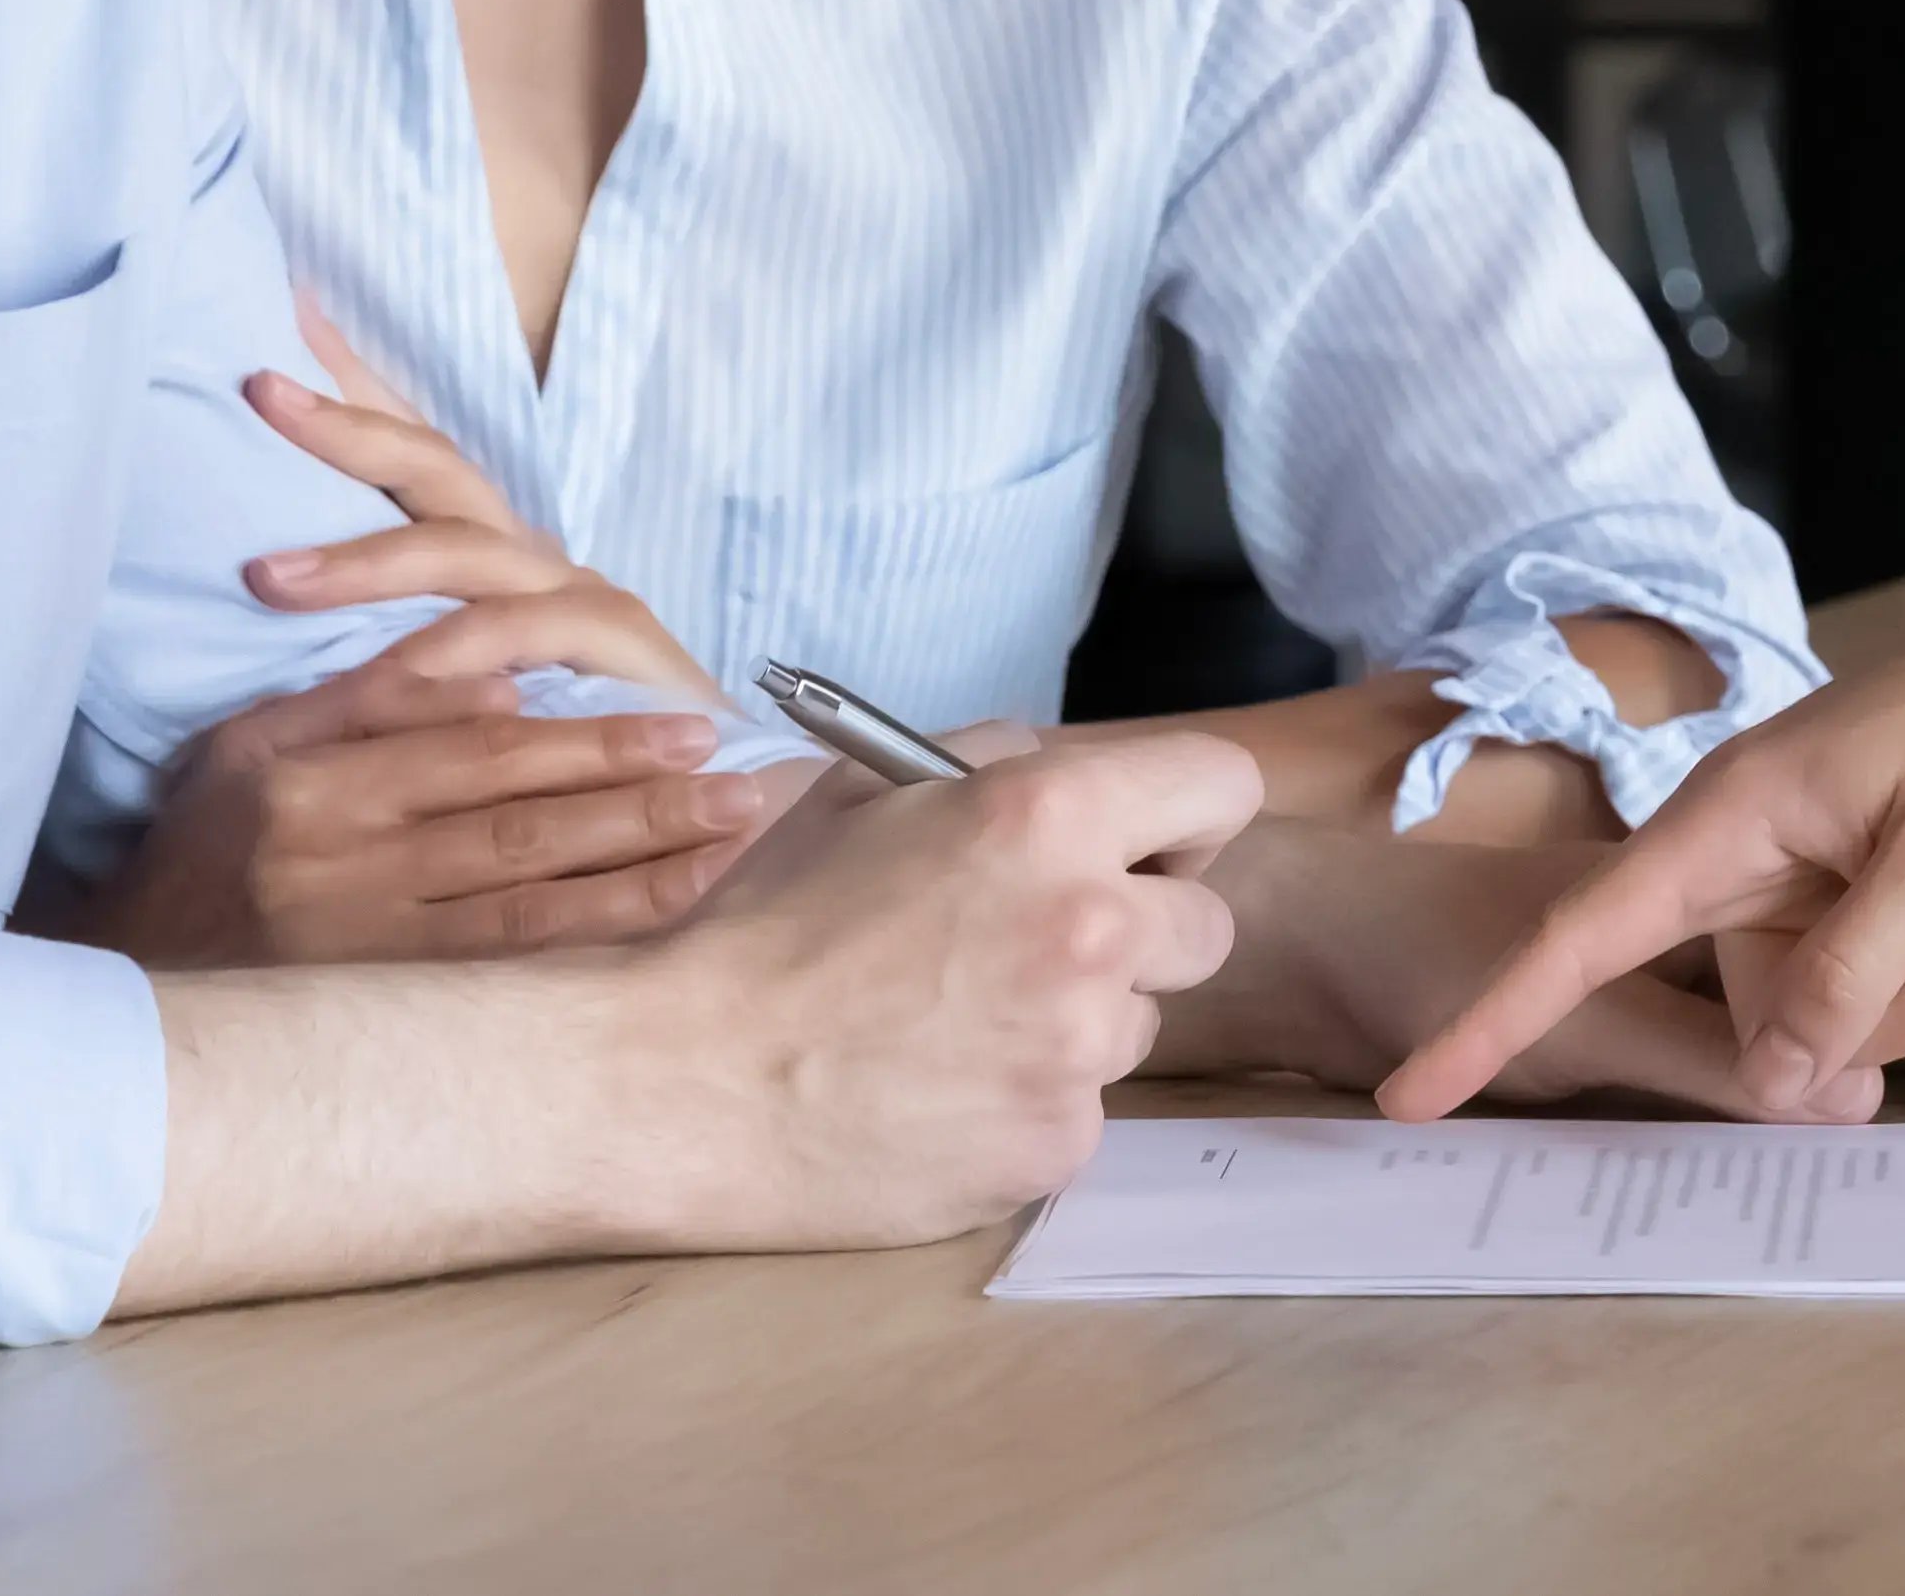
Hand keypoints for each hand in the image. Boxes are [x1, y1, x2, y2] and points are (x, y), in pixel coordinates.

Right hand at [76, 658, 806, 966]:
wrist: (113, 988)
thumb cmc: (201, 850)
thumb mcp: (248, 747)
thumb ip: (366, 702)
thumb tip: (497, 677)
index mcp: (310, 782)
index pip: (478, 748)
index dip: (592, 737)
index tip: (686, 724)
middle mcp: (337, 865)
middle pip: (520, 826)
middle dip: (642, 803)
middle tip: (744, 781)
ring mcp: (358, 950)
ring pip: (528, 906)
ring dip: (640, 875)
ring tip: (731, 846)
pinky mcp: (376, 1011)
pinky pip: (508, 976)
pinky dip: (593, 945)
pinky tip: (665, 928)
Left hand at [237, 305, 727, 710]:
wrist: (707, 790)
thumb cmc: (561, 750)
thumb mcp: (451, 690)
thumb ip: (383, 653)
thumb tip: (270, 613)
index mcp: (489, 554)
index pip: (413, 452)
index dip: (354, 390)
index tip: (281, 324)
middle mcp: (531, 555)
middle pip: (433, 466)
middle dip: (347, 426)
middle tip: (262, 391)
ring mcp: (579, 590)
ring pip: (461, 550)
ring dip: (361, 561)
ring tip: (267, 579)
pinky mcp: (620, 643)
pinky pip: (520, 633)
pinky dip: (451, 650)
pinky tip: (389, 671)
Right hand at [631, 723, 1259, 1254]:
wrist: (682, 1079)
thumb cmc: (764, 928)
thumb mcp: (865, 791)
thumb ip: (990, 760)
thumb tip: (1064, 768)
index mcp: (1049, 816)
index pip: (1223, 786)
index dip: (1185, 817)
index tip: (1150, 847)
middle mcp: (1090, 926)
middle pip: (1205, 926)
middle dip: (1141, 931)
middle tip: (1038, 946)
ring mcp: (1079, 1047)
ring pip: (1138, 1023)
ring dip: (1075, 1023)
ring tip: (954, 1027)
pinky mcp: (1057, 1143)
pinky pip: (1080, 1107)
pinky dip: (1027, 1102)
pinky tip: (940, 1094)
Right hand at [1175, 823, 1904, 1120]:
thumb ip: (1847, 980)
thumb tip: (1782, 1084)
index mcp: (1740, 819)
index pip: (1587, 935)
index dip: (1497, 1018)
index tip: (1411, 1094)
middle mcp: (1769, 847)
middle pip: (1768, 1005)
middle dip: (1888, 1007)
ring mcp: (1833, 867)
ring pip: (1857, 1005)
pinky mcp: (1893, 883)